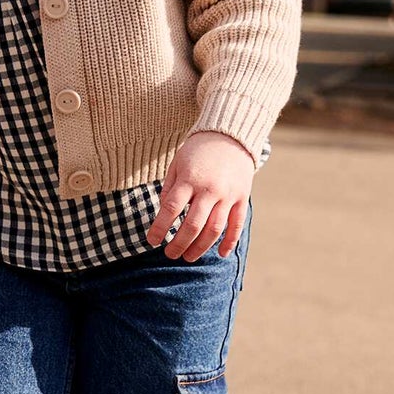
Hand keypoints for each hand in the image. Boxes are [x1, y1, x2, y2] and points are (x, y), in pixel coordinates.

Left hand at [145, 131, 254, 260]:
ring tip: (188, 257)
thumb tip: (163, 215)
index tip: (151, 241)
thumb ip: (170, 189)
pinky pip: (237, 225)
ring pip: (214, 229)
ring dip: (200, 247)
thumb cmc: (197, 151)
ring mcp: (228, 195)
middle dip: (179, 244)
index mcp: (189, 179)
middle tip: (170, 254)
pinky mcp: (241, 198)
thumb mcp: (177, 165)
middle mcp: (209, 189)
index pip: (171, 209)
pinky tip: (221, 254)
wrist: (230, 135)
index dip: (159, 228)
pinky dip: (230, 241)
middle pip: (192, 225)